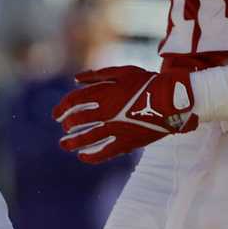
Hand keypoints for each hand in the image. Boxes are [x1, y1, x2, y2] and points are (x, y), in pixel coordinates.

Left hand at [52, 65, 196, 162]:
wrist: (172, 100)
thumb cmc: (147, 82)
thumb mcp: (122, 72)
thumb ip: (97, 75)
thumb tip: (76, 79)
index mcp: (104, 93)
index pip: (74, 102)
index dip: (62, 108)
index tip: (55, 114)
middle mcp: (106, 112)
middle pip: (77, 120)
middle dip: (67, 125)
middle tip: (64, 128)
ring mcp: (115, 129)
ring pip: (87, 138)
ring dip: (73, 142)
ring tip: (64, 145)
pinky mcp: (126, 143)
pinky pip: (104, 153)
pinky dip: (91, 156)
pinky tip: (83, 157)